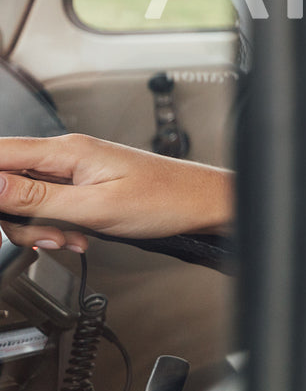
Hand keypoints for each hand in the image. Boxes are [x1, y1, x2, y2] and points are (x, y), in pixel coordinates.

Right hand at [0, 134, 233, 251]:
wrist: (201, 204)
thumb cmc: (165, 200)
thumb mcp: (93, 206)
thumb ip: (35, 197)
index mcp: (65, 151)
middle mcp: (65, 155)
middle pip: (5, 182)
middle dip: (16, 218)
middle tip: (45, 236)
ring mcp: (73, 171)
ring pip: (24, 200)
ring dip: (38, 227)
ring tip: (69, 238)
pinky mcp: (82, 187)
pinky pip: (48, 207)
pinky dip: (55, 227)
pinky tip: (77, 236)